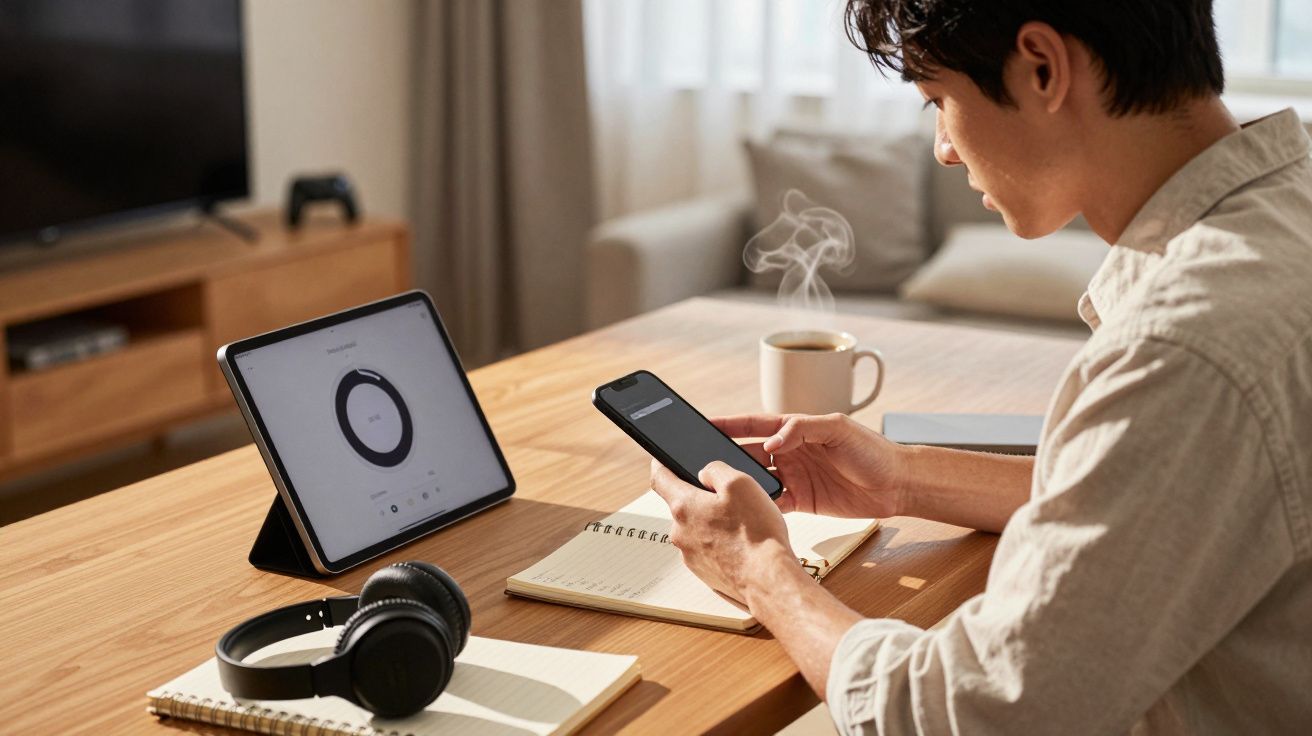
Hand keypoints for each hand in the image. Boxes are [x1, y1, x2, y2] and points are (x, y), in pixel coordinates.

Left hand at [649, 459, 794, 601]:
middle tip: (729, 500)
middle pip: (683, 506)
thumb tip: (705, 473)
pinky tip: (742, 545)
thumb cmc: (756, 533)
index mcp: (684, 507)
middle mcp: (680, 532)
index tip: (661, 460)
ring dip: (712, 523)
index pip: (660, 478)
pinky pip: (707, 550)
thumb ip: (716, 470)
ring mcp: (690, 555)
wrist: (768, 580)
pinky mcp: (704, 572)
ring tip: (742, 527)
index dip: (660, 464)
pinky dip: (720, 544)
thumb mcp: (741, 483)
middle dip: (701, 500)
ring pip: (697, 529)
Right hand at [713, 413, 906, 518]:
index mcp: (795, 429)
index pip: (754, 424)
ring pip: (757, 479)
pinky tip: (747, 510)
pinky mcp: (801, 500)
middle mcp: (790, 451)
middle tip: (703, 463)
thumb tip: (771, 442)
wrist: (897, 484)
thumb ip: (802, 429)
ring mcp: (794, 476)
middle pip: (748, 453)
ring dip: (740, 483)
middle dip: (725, 456)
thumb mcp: (838, 429)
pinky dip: (759, 506)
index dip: (728, 424)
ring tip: (718, 488)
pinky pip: (773, 503)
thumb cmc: (872, 450)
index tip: (703, 424)